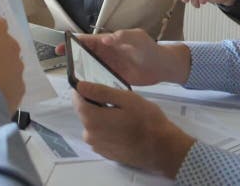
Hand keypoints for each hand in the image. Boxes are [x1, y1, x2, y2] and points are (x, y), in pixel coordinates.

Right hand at [56, 29, 190, 84]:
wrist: (162, 67)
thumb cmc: (150, 48)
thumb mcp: (138, 38)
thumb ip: (122, 37)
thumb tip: (105, 39)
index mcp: (107, 41)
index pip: (86, 40)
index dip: (73, 42)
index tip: (60, 47)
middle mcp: (105, 54)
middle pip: (84, 54)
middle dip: (71, 58)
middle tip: (62, 66)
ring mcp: (108, 67)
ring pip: (89, 68)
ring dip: (80, 72)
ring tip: (70, 81)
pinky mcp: (113, 79)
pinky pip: (98, 80)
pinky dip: (91, 83)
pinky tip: (86, 90)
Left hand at [74, 82, 194, 178]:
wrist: (163, 149)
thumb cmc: (147, 120)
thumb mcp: (126, 99)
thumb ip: (100, 92)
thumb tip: (80, 86)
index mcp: (92, 119)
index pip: (76, 100)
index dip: (83, 90)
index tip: (95, 85)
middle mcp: (90, 135)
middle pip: (84, 112)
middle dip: (94, 103)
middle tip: (116, 100)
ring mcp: (97, 146)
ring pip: (92, 124)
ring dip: (100, 116)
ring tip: (121, 114)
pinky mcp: (105, 153)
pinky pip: (99, 135)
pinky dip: (106, 129)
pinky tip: (122, 128)